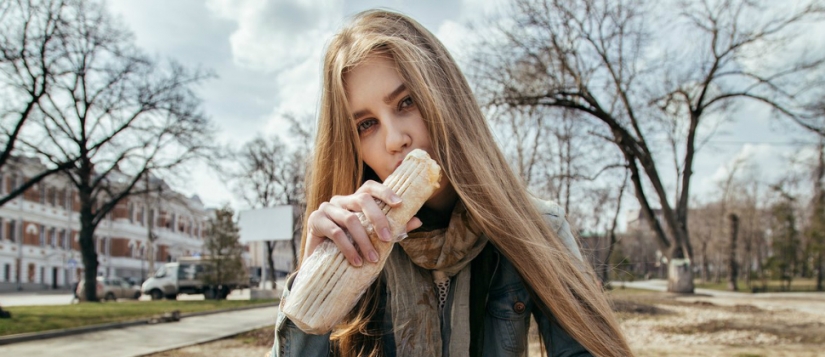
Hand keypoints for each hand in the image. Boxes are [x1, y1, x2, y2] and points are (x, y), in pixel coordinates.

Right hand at [304, 180, 421, 265]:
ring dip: (364, 241)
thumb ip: (393, 228)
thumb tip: (418, 220)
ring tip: (373, 258)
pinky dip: (349, 248)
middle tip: (388, 238)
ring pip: (350, 219)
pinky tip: (357, 261)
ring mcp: (326, 208)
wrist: (322, 265)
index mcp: (354, 200)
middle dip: (378, 219)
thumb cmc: (350, 247)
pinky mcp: (315, 221)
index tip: (400, 204)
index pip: (369, 188)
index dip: (385, 192)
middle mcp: (340, 200)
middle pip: (362, 199)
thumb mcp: (373, 238)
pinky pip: (335, 232)